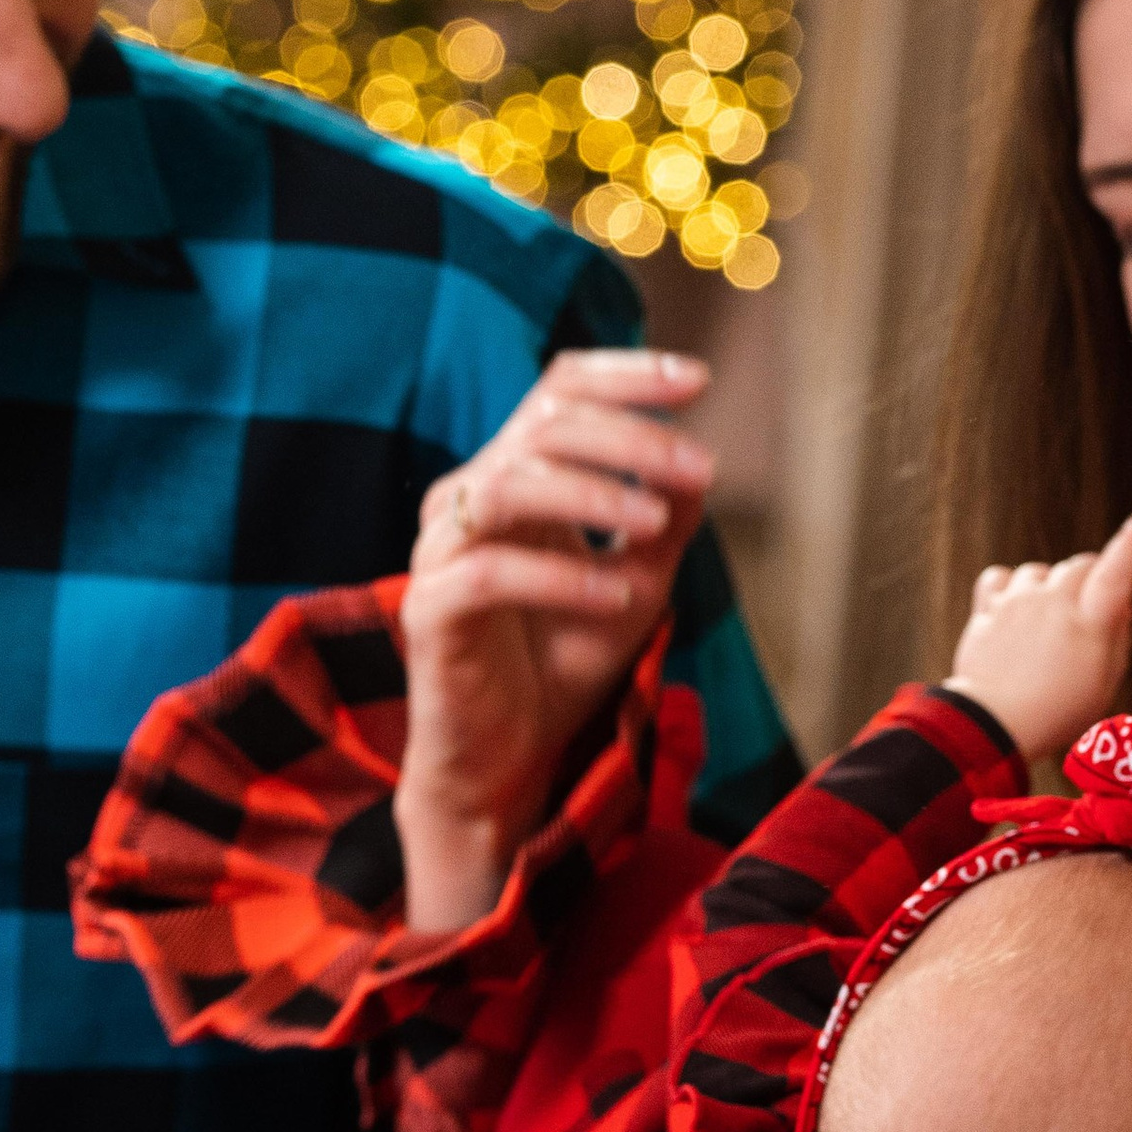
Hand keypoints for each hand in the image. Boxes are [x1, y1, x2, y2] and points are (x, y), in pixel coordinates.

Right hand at [397, 351, 712, 927]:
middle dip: (630, 437)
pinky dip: (561, 577)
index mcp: (513, 475)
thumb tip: (699, 467)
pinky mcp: (429, 609)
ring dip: (595, 494)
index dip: (625, 375)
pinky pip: (490, 574)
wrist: (508, 757)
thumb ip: (662, 524)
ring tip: (657, 522)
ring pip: (510, 483)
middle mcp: (469, 497)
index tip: (697, 381)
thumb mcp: (637, 585)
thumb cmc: (564, 662)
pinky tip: (615, 595)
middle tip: (701, 467)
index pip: (558, 390)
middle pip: (543, 424)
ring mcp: (442, 550)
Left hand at [944, 512, 1131, 764]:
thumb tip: (1122, 602)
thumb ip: (1117, 636)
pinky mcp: (987, 610)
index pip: (1116, 573)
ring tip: (1045, 622)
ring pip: (1039, 571)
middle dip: (1090, 579)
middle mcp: (1053, 604)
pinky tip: (1013, 608)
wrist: (993, 725)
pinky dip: (1009, 588)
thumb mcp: (1104, 683)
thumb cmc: (1059, 712)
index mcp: (1090, 624)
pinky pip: (1000, 577)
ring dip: (1048, 587)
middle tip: (1086, 613)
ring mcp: (1017, 604)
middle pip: (1079, 565)